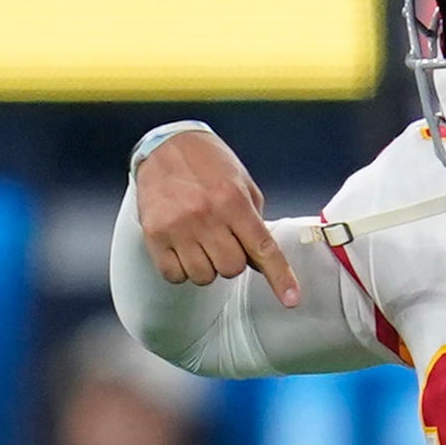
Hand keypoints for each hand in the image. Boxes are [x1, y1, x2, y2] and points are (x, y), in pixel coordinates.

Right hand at [133, 128, 298, 306]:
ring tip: (200, 241)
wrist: (164, 145)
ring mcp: (178, 227)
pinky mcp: (154, 235)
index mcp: (233, 201)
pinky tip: (182, 248)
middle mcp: (206, 215)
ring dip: (206, 266)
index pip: (262, 248)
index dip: (279, 277)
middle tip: (222, 240)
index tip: (291, 299)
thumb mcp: (241, 183)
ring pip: (203, 277)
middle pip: (231, 269)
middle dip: (231, 260)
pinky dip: (182, 270)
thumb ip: (254, 222)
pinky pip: (175, 275)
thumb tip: (260, 263)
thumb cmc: (208, 164)